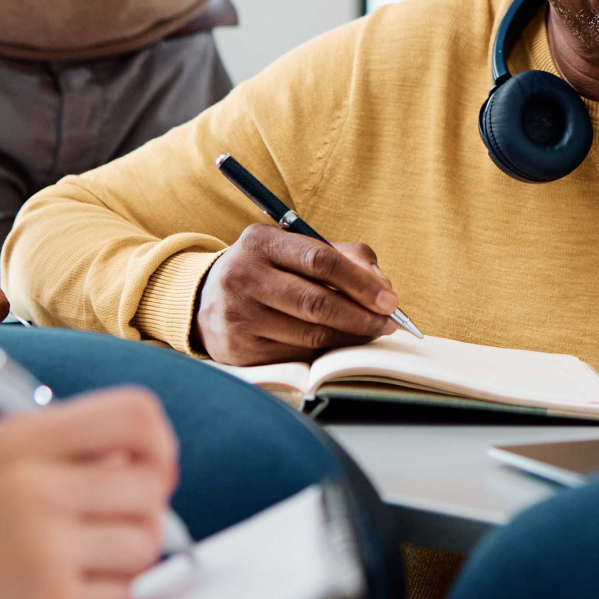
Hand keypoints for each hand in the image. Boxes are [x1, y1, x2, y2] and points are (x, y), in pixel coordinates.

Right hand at [0, 388, 177, 598]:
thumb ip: (65, 459)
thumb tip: (155, 464)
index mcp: (15, 441)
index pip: (135, 413)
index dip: (159, 449)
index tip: (150, 479)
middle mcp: (29, 483)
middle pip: (150, 486)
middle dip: (139, 523)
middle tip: (96, 549)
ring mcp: (41, 545)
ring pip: (146, 546)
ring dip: (119, 573)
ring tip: (64, 583)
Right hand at [192, 225, 399, 365]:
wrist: (208, 297)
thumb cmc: (269, 269)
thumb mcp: (296, 248)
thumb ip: (345, 257)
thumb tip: (383, 287)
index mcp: (260, 242)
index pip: (321, 261)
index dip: (361, 283)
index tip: (390, 300)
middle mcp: (243, 276)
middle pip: (316, 302)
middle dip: (361, 316)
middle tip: (388, 323)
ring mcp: (237, 315)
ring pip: (309, 334)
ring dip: (349, 337)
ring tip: (371, 333)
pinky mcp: (238, 349)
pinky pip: (295, 356)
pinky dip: (325, 353)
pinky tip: (340, 345)